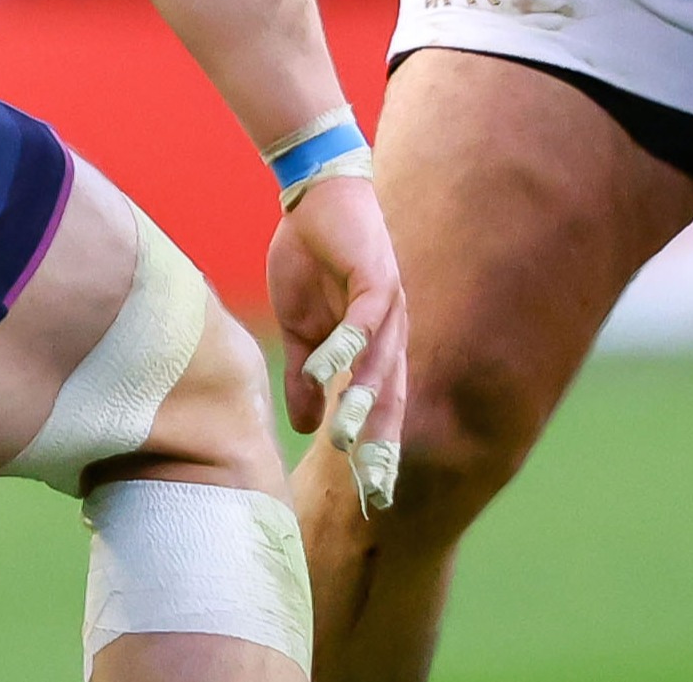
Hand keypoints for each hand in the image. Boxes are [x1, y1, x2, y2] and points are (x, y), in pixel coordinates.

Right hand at [267, 173, 408, 513]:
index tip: (372, 496)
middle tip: (377, 490)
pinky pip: (362, 318)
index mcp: (374, 345)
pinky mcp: (373, 275)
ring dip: (365, 403)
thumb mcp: (299, 327)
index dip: (378, 450)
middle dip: (385, 442)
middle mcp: (389, 331)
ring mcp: (386, 304)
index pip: (382, 407)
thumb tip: (305, 426)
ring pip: (380, 363)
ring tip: (346, 443)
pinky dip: (346, 345)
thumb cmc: (311, 260)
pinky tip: (330, 370)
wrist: (315, 196)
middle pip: (392, 395)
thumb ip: (305, 375)